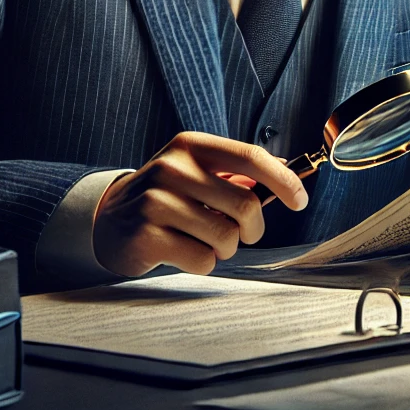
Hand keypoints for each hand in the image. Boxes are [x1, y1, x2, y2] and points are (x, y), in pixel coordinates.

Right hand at [92, 131, 307, 276]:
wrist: (108, 219)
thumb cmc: (164, 195)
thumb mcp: (195, 170)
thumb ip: (237, 170)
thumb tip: (287, 167)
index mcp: (192, 146)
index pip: (250, 157)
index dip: (283, 180)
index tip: (300, 200)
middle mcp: (173, 168)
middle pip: (245, 205)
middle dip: (253, 229)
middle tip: (242, 233)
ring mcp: (157, 201)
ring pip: (226, 237)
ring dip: (225, 248)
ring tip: (205, 240)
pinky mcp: (147, 236)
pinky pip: (202, 260)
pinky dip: (203, 263)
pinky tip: (183, 251)